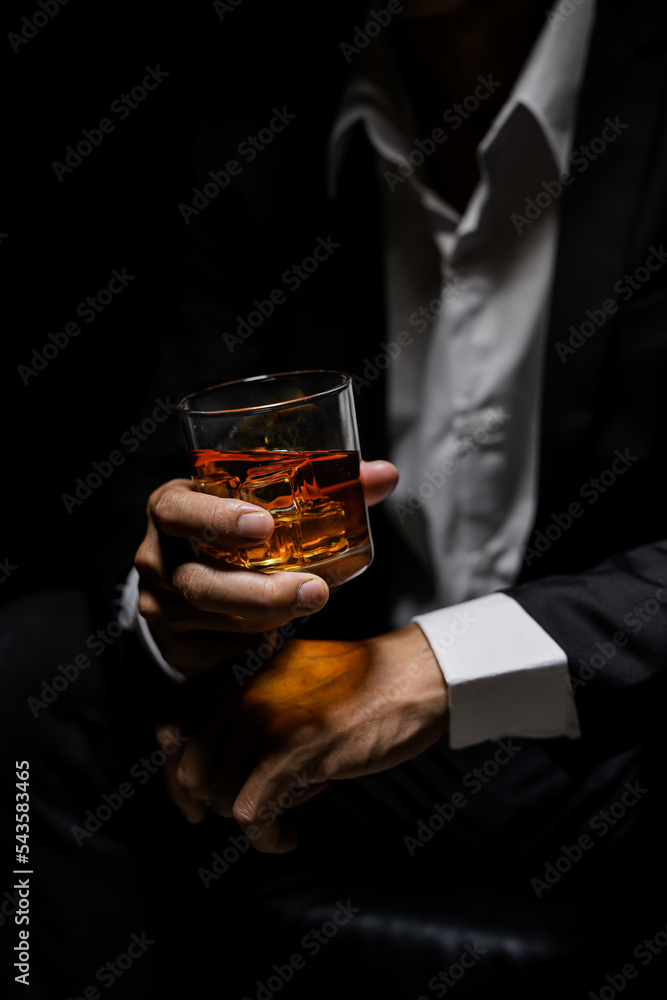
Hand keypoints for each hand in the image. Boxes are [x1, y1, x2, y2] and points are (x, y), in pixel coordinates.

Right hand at [134, 460, 397, 674]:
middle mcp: (156, 555)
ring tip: (312, 603)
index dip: (217, 518)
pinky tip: (278, 634)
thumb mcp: (261, 500)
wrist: (188, 579)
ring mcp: (160, 603)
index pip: (178, 510)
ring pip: (218, 618)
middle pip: (202, 580)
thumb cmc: (232, 530)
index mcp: (171, 507)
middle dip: (263, 590)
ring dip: (270, 614)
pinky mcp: (175, 643)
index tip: (264, 526)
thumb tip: (386, 474)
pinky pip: (221, 648)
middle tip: (315, 589)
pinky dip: (256, 641)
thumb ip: (325, 487)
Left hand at [156, 623, 448, 849]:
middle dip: (213, 805)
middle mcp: (243, 692)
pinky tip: (287, 836)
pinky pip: (251, 812)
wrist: (414, 677)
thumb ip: (250, 710)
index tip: (197, 804)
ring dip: (250, 819)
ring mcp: (266, 718)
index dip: (180, 777)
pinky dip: (265, 837)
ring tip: (286, 812)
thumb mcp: (292, 683)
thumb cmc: (361, 688)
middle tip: (249, 814)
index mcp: (240, 675)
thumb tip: (209, 770)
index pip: (174, 730)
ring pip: (219, 796)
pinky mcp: (293, 748)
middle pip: (190, 770)